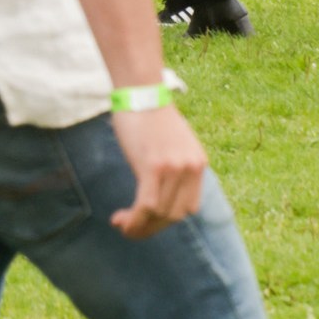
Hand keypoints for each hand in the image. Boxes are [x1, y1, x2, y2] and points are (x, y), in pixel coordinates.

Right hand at [109, 106, 208, 239]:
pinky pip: (147, 205)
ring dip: (140, 226)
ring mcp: (174, 169)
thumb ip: (171, 164)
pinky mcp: (154, 167)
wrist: (139, 89)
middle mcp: (191, 169)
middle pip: (175, 215)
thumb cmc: (147, 111)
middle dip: (152, 227)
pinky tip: (120, 221)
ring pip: (160, 214)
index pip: (187, 207)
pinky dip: (135, 219)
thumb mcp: (169, 142)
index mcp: (198, 164)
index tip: (146, 220)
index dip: (167, 220)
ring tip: (122, 225)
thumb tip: (158, 185)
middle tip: (131, 228)